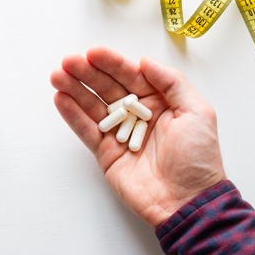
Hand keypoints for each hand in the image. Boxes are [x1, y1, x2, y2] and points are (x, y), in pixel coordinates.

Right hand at [50, 46, 225, 227]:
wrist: (187, 202)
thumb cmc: (198, 158)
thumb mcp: (197, 112)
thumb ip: (172, 82)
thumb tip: (145, 61)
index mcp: (158, 101)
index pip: (130, 76)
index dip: (110, 63)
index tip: (92, 53)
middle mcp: (136, 114)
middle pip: (106, 88)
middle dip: (86, 73)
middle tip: (67, 62)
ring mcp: (118, 133)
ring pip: (92, 106)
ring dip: (74, 90)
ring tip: (57, 76)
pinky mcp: (105, 151)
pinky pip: (86, 129)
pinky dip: (72, 115)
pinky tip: (60, 99)